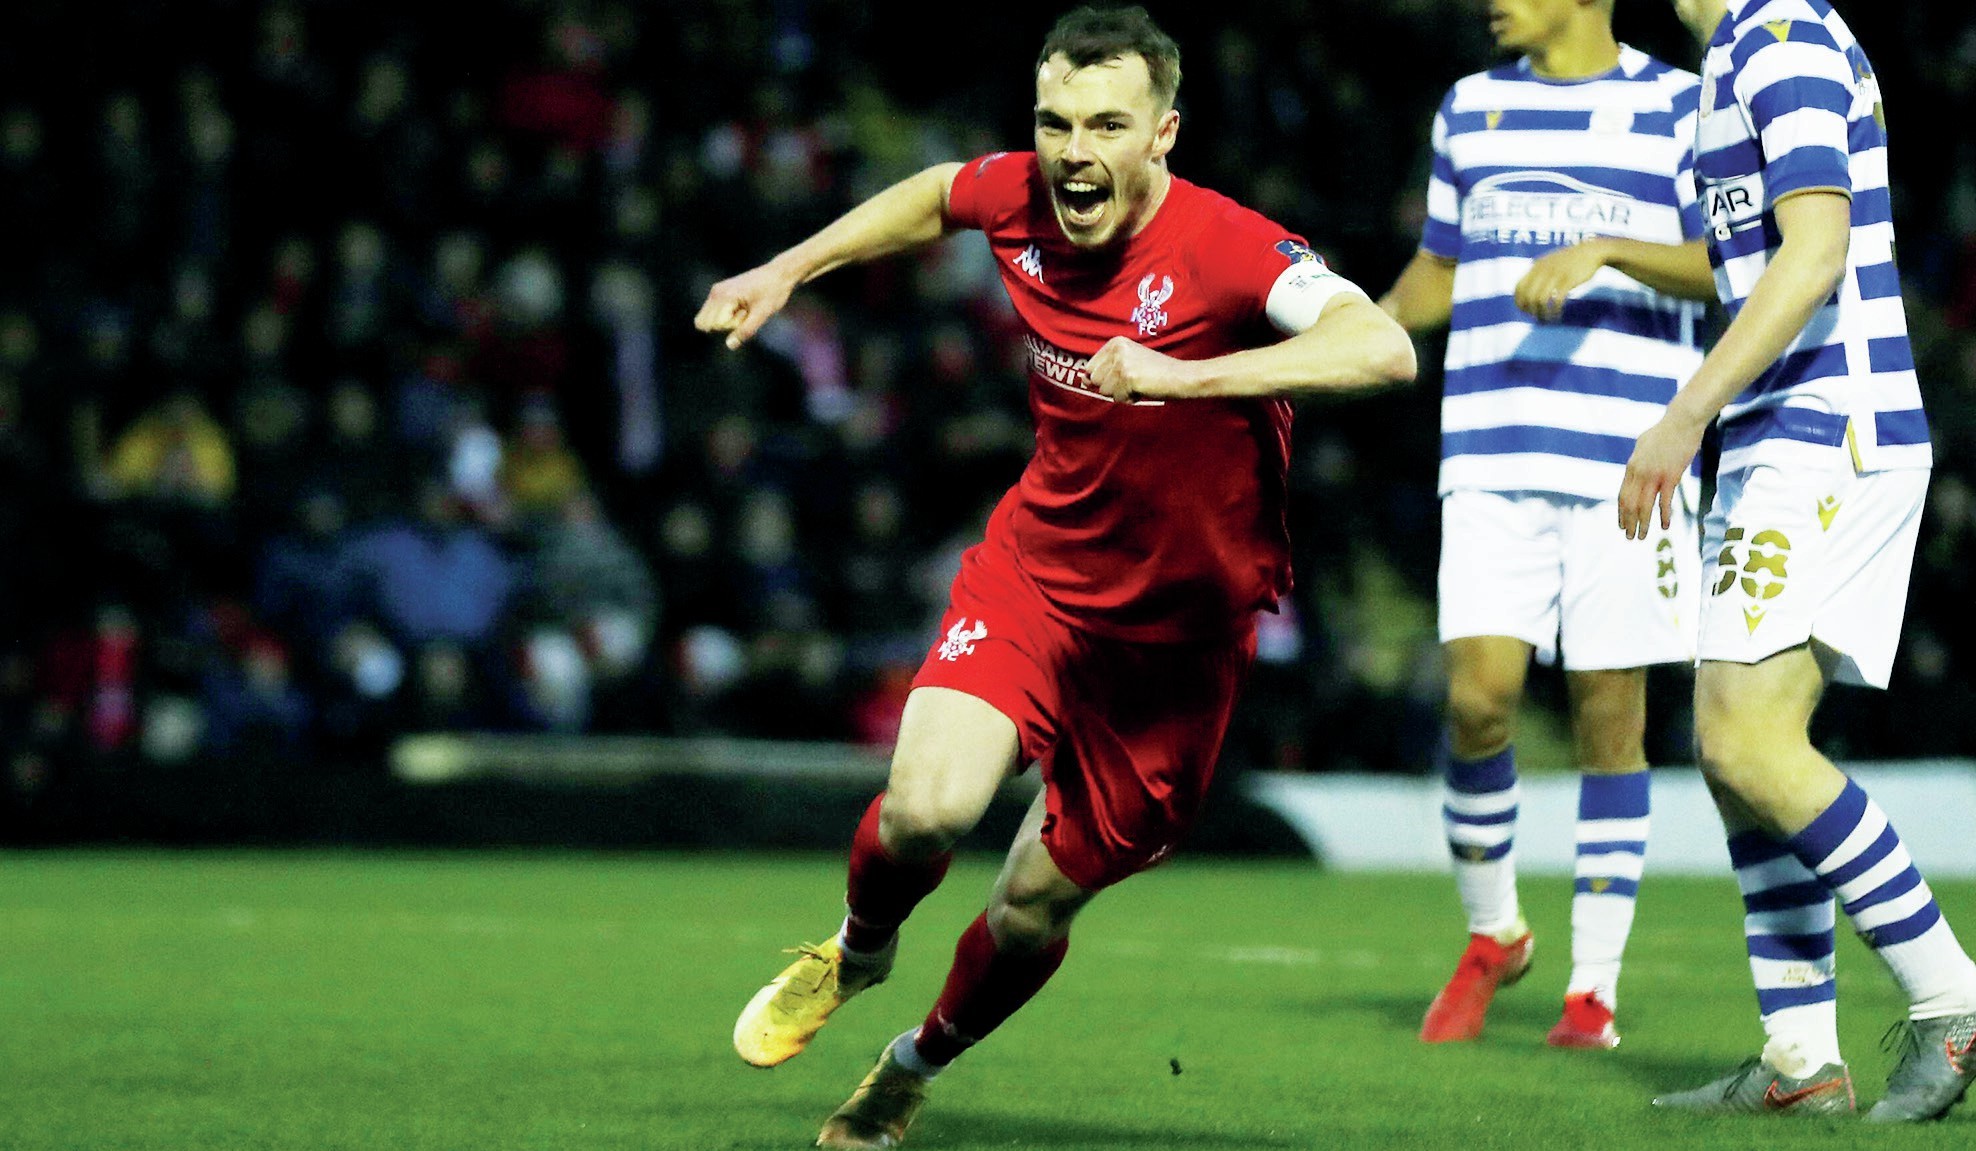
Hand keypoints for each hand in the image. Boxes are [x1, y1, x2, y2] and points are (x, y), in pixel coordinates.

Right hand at [693, 263, 797, 349]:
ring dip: (728, 320)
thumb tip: (730, 345)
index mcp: (724, 295)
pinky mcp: (719, 294)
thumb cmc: (772, 293)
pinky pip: (716, 315)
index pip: (713, 325)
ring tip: (745, 308)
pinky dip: (729, 315)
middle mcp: (716, 292)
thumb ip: (745, 330)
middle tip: (746, 311)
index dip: (731, 325)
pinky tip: (743, 306)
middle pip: (709, 324)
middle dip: (727, 323)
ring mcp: (716, 292)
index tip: (746, 312)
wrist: (778, 275)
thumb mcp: (762, 314)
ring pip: (711, 320)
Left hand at [1087, 337, 1194, 402]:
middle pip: (1095, 380)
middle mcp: (1116, 349)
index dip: (1105, 378)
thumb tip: (1083, 379)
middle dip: (1112, 386)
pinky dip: (1129, 398)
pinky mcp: (1127, 376)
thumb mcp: (1129, 361)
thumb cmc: (1156, 372)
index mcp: (1115, 342)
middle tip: (1134, 380)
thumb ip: (1106, 368)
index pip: (1090, 368)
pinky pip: (1117, 398)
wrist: (1181, 376)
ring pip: (1104, 391)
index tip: (1126, 375)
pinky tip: (1143, 389)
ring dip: (1121, 393)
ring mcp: (1121, 362)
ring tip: (1139, 384)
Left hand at [1514, 240, 1608, 321]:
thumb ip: (1538, 275)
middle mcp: (1543, 270)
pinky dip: (1555, 311)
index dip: (1519, 302)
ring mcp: (1556, 275)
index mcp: (1536, 266)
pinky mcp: (1569, 280)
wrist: (1591, 251)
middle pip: (1529, 296)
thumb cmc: (1569, 261)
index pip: (1518, 288)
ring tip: (1547, 319)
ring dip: (1542, 314)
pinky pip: (1557, 300)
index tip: (1526, 311)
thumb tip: (1528, 295)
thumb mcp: (1549, 263)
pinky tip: (1557, 315)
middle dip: (1531, 311)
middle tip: (1538, 318)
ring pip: (1541, 300)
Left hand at [1618, 411, 1704, 539]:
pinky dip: (1664, 515)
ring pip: (1645, 506)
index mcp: (1632, 466)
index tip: (1622, 524)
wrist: (1682, 421)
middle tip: (1629, 537)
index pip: (1623, 495)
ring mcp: (1654, 476)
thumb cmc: (1665, 432)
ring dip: (1643, 524)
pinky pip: (1665, 501)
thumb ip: (1637, 462)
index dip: (1622, 512)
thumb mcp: (1642, 445)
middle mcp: (1639, 473)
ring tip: (1642, 537)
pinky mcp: (1671, 476)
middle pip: (1630, 504)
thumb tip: (1633, 472)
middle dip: (1629, 523)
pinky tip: (1665, 526)